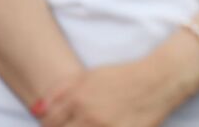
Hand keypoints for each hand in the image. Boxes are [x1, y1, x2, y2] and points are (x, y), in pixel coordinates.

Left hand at [37, 59, 188, 126]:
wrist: (160, 80)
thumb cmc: (125, 76)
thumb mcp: (92, 75)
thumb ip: (62, 90)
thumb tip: (38, 108)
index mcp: (78, 99)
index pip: (49, 122)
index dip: (51, 123)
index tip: (60, 122)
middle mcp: (88, 116)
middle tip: (80, 121)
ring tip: (94, 122)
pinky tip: (107, 125)